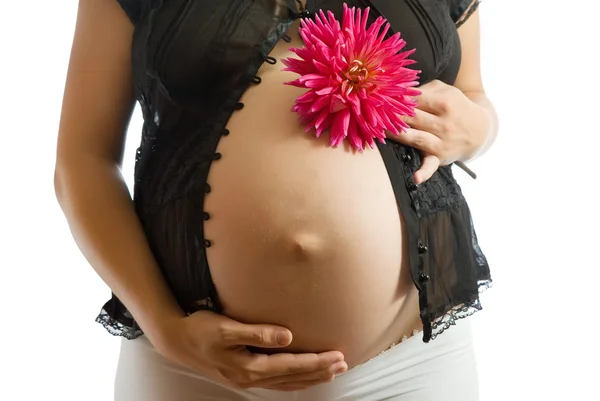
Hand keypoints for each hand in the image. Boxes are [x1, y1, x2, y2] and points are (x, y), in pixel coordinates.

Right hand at [147, 310, 347, 390]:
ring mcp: (246, 378)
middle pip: (294, 377)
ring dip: (310, 377)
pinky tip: (301, 377)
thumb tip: (287, 336)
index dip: (316, 362)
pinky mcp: (243, 374)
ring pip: (287, 382)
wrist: (176, 341)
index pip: (292, 366)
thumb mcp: (226, 328)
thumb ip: (258, 333)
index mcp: (249, 366)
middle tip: (343, 364)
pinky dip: (294, 380)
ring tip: (331, 372)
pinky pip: (276, 382)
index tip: (338, 355)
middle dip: (320, 371)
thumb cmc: (200, 329)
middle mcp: (250, 377)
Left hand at [388, 79, 489, 183]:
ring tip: (380, 132)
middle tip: (374, 113)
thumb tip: (399, 89)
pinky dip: (424, 173)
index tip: (380, 98)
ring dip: (397, 135)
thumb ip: (424, 89)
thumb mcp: (445, 91)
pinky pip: (430, 166)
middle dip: (392, 115)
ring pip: (414, 137)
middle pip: (412, 117)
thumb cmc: (455, 106)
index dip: (397, 99)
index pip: (415, 100)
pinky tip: (416, 178)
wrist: (480, 130)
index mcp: (445, 102)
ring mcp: (442, 141)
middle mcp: (444, 123)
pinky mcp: (440, 157)